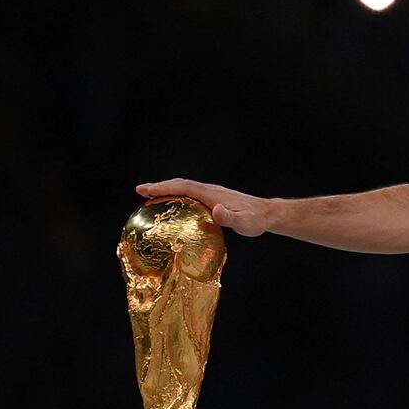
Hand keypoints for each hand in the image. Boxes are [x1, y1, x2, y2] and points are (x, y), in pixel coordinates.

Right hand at [136, 178, 272, 236]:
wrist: (267, 214)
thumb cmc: (255, 220)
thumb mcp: (244, 223)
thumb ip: (231, 218)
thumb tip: (217, 211)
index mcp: (212, 194)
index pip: (183, 187)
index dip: (163, 187)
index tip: (145, 189)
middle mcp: (210, 190)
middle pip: (180, 185)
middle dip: (160, 187)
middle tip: (140, 191)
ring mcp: (212, 194)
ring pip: (185, 189)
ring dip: (168, 191)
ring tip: (150, 198)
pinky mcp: (215, 200)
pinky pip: (192, 196)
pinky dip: (178, 197)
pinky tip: (174, 208)